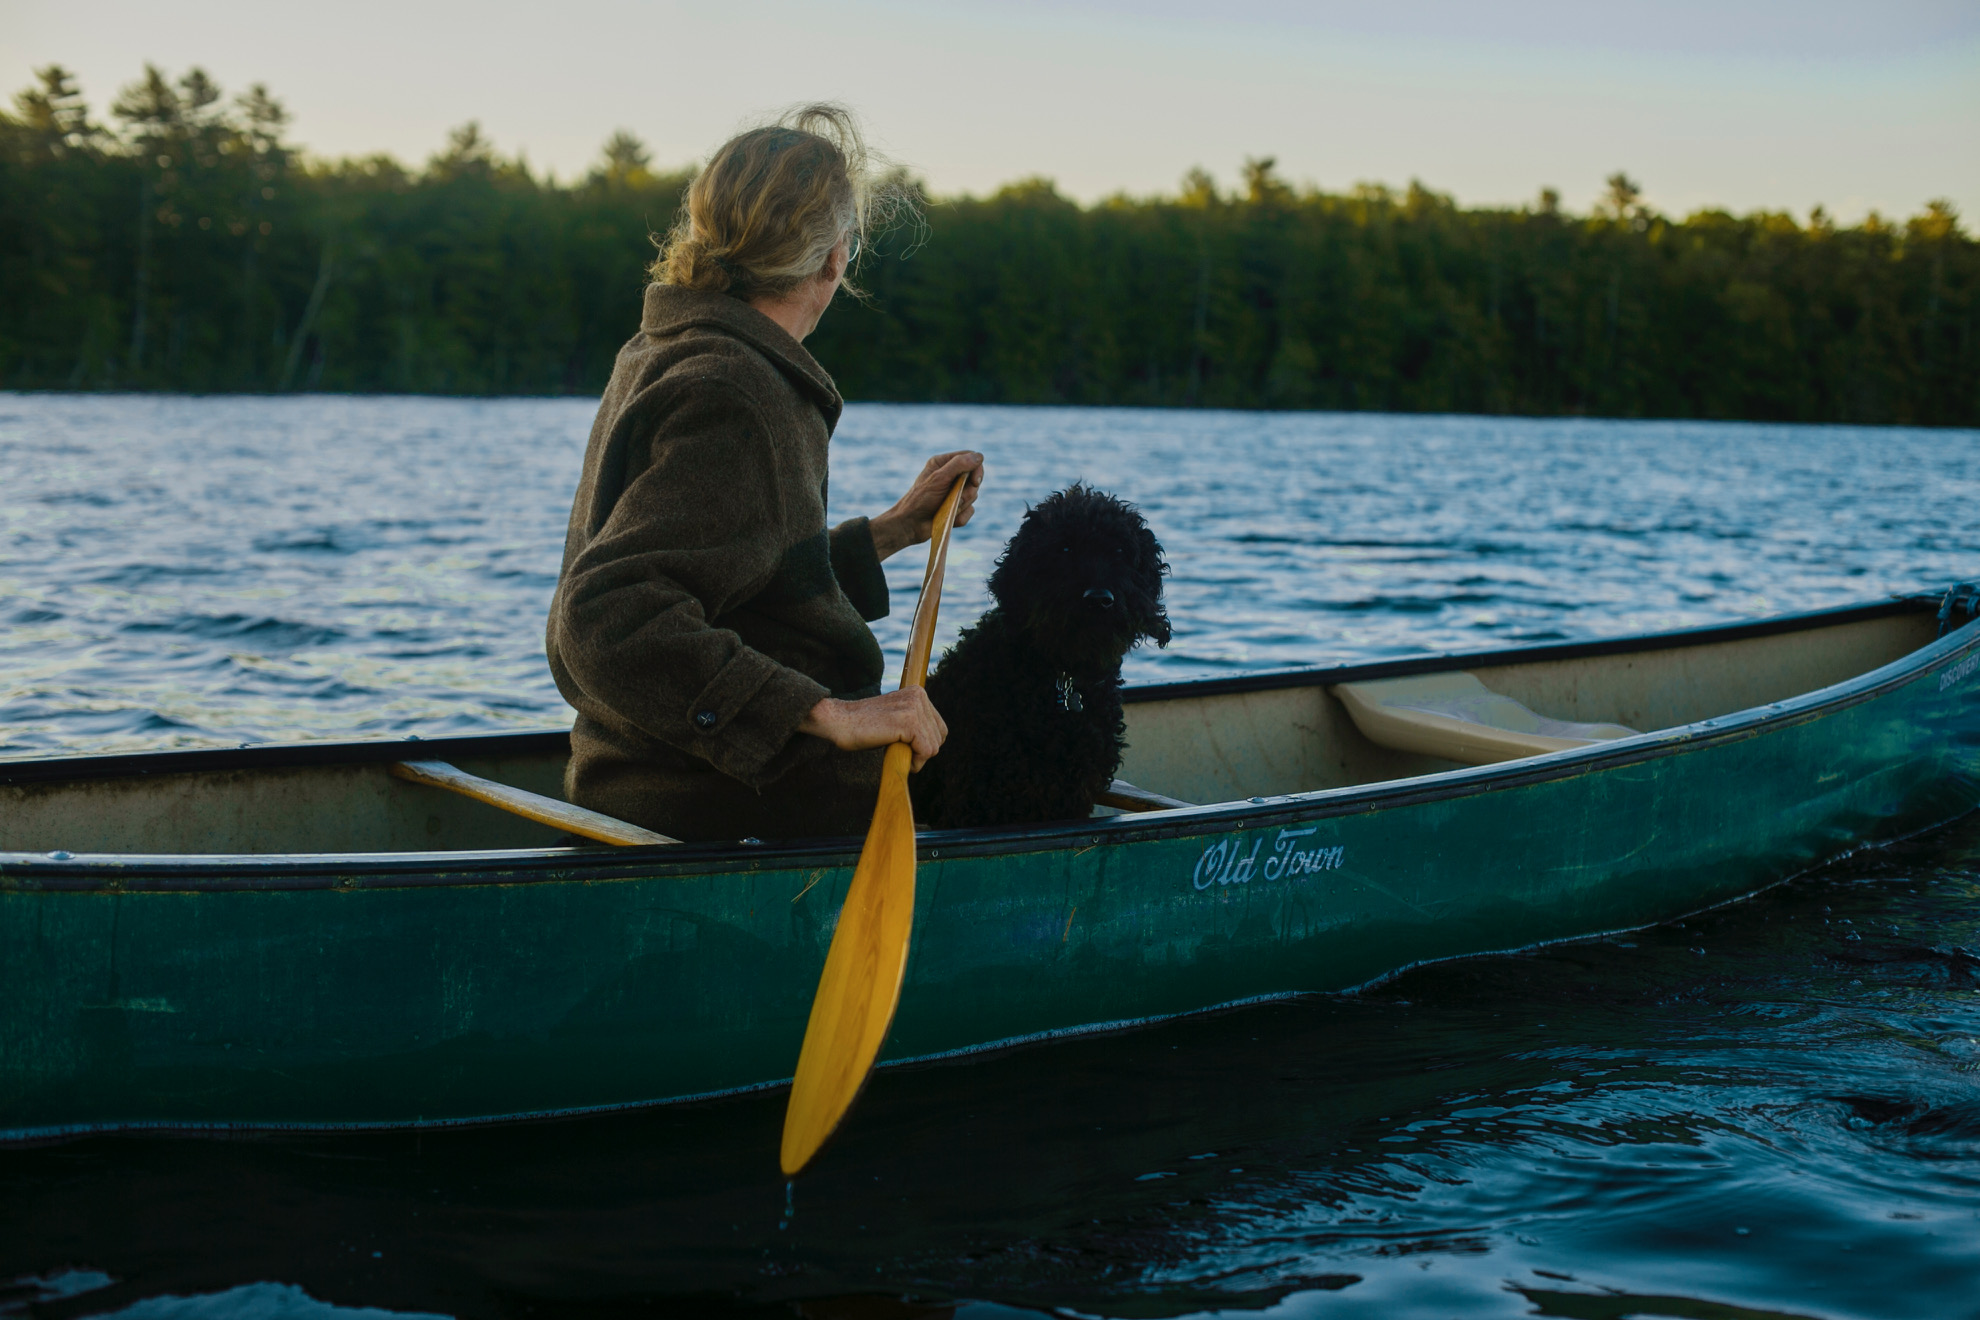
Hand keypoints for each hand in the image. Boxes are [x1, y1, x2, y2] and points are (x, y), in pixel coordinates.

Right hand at [800, 689, 947, 771]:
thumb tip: (935, 743)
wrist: (839, 721)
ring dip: (916, 758)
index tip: (906, 747)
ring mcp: (914, 707)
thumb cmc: (863, 726)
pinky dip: (914, 761)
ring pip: (933, 746)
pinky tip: (896, 756)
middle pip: (939, 737)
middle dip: (922, 752)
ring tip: (894, 752)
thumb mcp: (895, 718)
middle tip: (899, 751)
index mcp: (917, 693)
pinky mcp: (908, 721)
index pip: (939, 727)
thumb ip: (914, 722)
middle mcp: (919, 696)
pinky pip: (926, 750)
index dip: (926, 744)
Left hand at [869, 450, 984, 560]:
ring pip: (973, 496)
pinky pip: (970, 511)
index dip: (976, 469)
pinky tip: (948, 518)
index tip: (974, 481)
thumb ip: (959, 465)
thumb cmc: (920, 499)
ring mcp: (953, 493)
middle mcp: (949, 476)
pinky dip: (960, 516)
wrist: (910, 524)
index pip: (970, 458)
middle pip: (974, 478)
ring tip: (947, 508)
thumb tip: (979, 457)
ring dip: (962, 504)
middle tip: (957, 498)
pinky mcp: (955, 508)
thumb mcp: (939, 478)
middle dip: (968, 491)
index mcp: (943, 463)